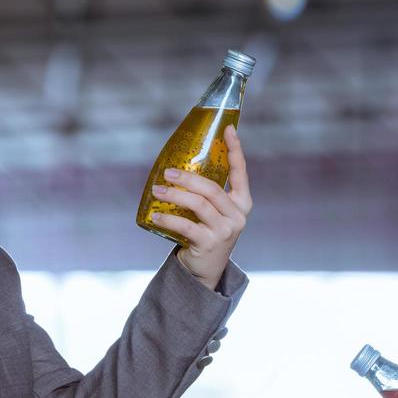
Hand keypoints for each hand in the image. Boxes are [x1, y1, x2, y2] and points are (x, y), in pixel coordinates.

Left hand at [149, 124, 252, 289]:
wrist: (206, 269)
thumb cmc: (206, 231)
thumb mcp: (213, 212)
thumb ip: (205, 193)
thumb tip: (177, 165)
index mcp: (242, 203)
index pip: (241, 172)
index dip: (236, 150)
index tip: (228, 129)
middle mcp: (238, 216)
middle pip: (212, 189)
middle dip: (188, 178)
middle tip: (168, 173)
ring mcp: (226, 231)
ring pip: (199, 205)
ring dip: (174, 195)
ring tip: (157, 190)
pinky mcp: (210, 244)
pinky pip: (186, 225)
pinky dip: (168, 218)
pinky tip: (155, 214)